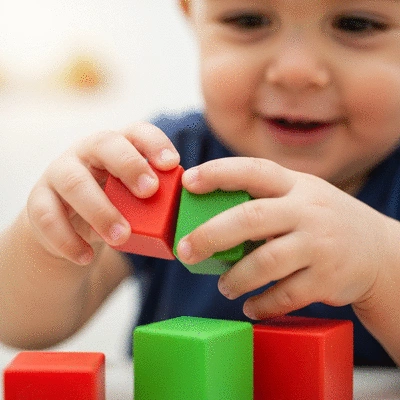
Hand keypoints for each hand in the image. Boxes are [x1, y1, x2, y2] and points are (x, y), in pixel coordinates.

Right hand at [27, 122, 179, 264]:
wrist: (69, 223)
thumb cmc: (113, 205)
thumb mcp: (133, 198)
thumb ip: (154, 197)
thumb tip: (187, 211)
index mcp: (118, 147)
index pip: (137, 132)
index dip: (155, 143)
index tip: (171, 163)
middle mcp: (87, 153)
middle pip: (104, 144)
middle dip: (129, 165)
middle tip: (149, 191)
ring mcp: (60, 174)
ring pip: (75, 183)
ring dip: (101, 210)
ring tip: (122, 236)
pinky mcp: (39, 201)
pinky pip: (47, 217)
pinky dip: (68, 240)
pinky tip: (86, 256)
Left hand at [177, 157, 391, 319]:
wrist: (379, 252)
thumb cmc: (323, 222)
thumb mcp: (301, 199)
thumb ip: (263, 203)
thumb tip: (207, 220)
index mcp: (296, 186)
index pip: (253, 170)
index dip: (219, 173)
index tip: (188, 181)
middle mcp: (307, 211)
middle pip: (250, 218)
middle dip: (210, 235)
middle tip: (186, 251)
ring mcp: (319, 245)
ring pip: (265, 262)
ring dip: (236, 278)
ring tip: (224, 286)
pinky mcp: (327, 279)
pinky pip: (284, 295)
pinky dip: (261, 304)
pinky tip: (250, 306)